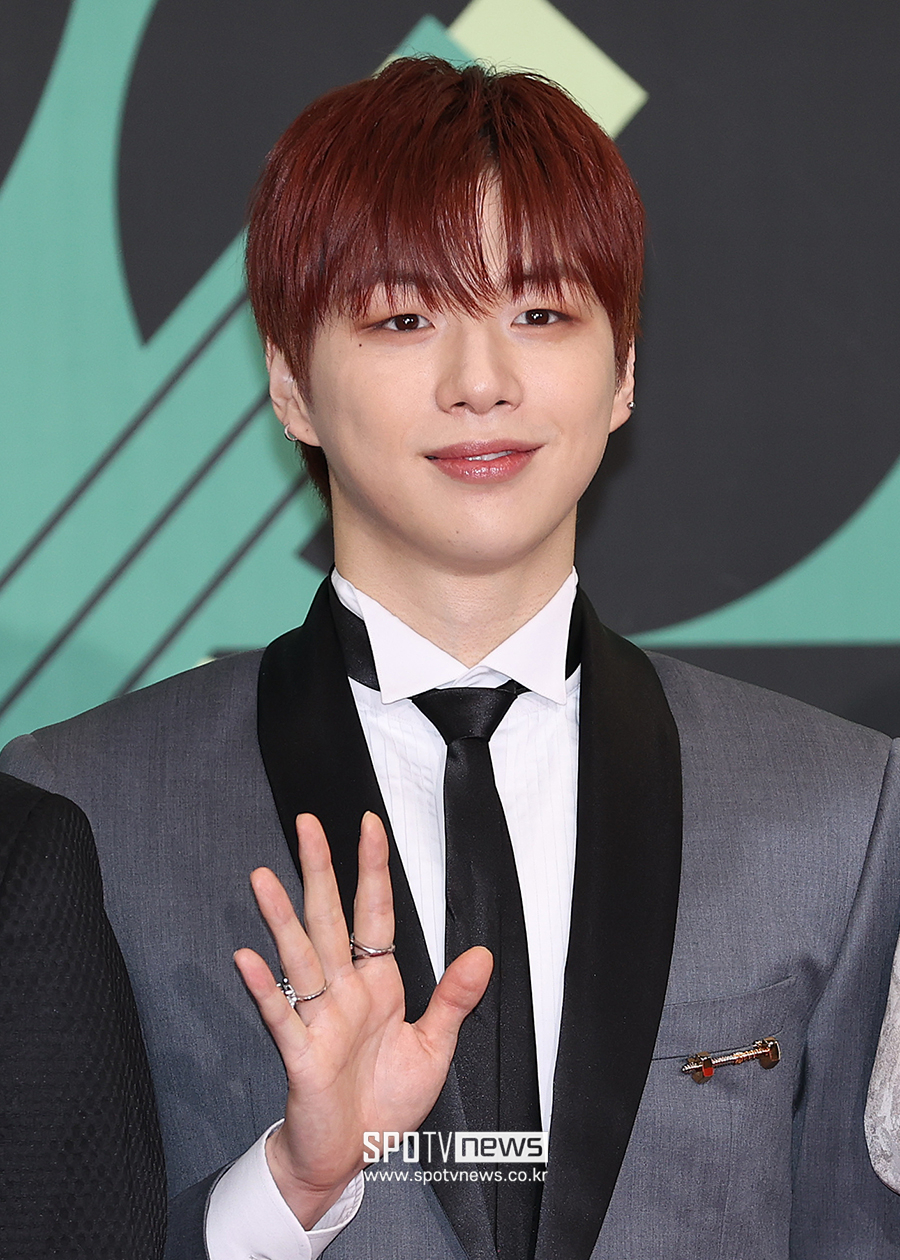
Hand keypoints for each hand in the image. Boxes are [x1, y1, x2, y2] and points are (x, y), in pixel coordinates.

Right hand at [234, 811, 491, 1228]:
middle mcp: (343, 991)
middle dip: (319, 870)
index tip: (369, 825)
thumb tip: (483, 955)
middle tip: (306, 824)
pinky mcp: (301, 1056)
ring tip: (263, 878)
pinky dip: (265, 989)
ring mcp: (319, 1019)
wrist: (352, 1156)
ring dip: (280, 918)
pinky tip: (248, 958)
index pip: (374, 913)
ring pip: (299, 957)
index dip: (372, 869)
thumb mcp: (434, 1048)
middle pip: (328, 919)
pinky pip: (282, 1017)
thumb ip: (454, 1000)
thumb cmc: (385, 1100)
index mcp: (376, 982)